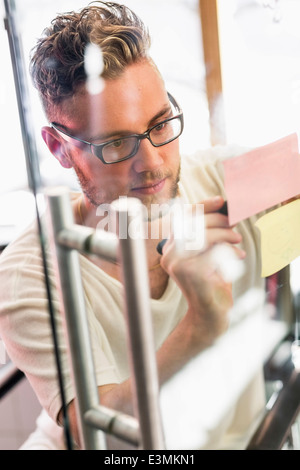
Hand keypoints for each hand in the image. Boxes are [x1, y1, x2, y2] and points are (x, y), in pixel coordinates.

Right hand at [159, 196, 244, 347]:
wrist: (209, 314)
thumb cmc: (211, 282)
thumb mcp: (210, 253)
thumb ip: (211, 235)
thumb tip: (227, 212)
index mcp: (171, 246)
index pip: (183, 217)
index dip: (203, 206)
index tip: (221, 200)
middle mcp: (168, 254)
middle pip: (193, 223)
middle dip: (218, 221)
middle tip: (235, 226)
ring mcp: (176, 264)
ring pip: (202, 236)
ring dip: (225, 235)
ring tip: (237, 241)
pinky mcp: (190, 273)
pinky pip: (213, 252)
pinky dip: (229, 252)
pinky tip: (237, 256)